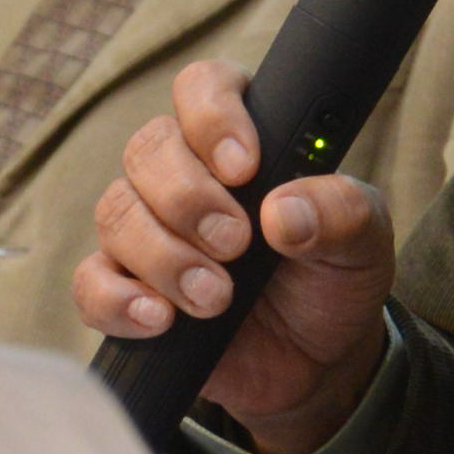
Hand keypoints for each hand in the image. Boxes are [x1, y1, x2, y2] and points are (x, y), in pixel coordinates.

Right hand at [75, 56, 398, 449]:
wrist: (316, 365)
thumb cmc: (333, 282)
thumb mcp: (362, 245)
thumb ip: (340, 215)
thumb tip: (283, 212)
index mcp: (241, 141)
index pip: (203, 88)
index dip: (213, 117)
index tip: (243, 168)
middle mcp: (184, 174)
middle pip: (148, 149)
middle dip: (188, 199)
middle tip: (236, 244)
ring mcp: (148, 231)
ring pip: (116, 213)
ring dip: (164, 257)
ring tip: (216, 299)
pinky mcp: (126, 290)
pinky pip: (90, 282)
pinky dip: (118, 300)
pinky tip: (160, 320)